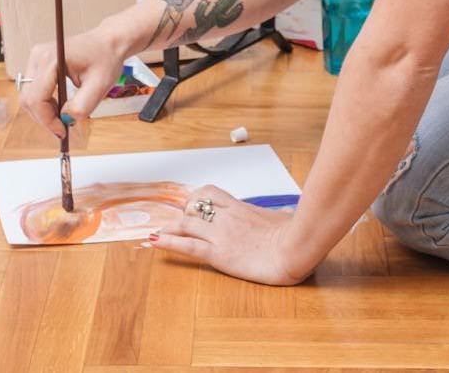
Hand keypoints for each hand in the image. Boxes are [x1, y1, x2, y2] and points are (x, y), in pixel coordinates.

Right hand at [20, 27, 125, 138]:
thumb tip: (65, 120)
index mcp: (51, 59)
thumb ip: (82, 106)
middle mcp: (38, 56)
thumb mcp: (100, 86)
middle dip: (44, 118)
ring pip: (28, 96)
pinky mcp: (37, 62)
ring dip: (43, 111)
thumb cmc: (106, 59)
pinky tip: (59, 105)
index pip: (37, 98)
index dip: (47, 120)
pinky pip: (33, 90)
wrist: (108, 42)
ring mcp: (36, 58)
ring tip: (63, 116)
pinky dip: (43, 103)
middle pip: (28, 99)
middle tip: (62, 129)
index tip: (62, 132)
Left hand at [149, 185, 310, 285]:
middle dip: (183, 215)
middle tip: (177, 224)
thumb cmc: (294, 233)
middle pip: (194, 208)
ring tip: (160, 233)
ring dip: (171, 228)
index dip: (198, 199)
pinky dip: (168, 243)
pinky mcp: (218, 253)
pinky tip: (155, 242)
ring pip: (185, 224)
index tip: (194, 206)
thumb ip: (281, 216)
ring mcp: (220, 234)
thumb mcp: (285, 218)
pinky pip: (186, 245)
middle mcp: (226, 217)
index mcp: (241, 207)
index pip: (211, 194)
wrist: (294, 248)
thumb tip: (289, 214)